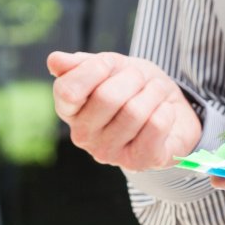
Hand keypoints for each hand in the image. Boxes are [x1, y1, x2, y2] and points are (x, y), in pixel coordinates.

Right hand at [47, 51, 200, 170]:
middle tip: (141, 79)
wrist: (169, 109)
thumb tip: (54, 61)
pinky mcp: (138, 163)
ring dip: (153, 92)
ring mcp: (109, 153)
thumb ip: (84, 64)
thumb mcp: (110, 66)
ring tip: (155, 93)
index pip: (68, 91)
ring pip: (135, 111)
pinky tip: (164, 113)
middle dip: (132, 78)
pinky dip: (166, 110)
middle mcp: (83, 136)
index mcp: (70, 110)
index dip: (95, 68)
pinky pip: (156, 125)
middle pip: (107, 98)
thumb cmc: (134, 87)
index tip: (110, 64)